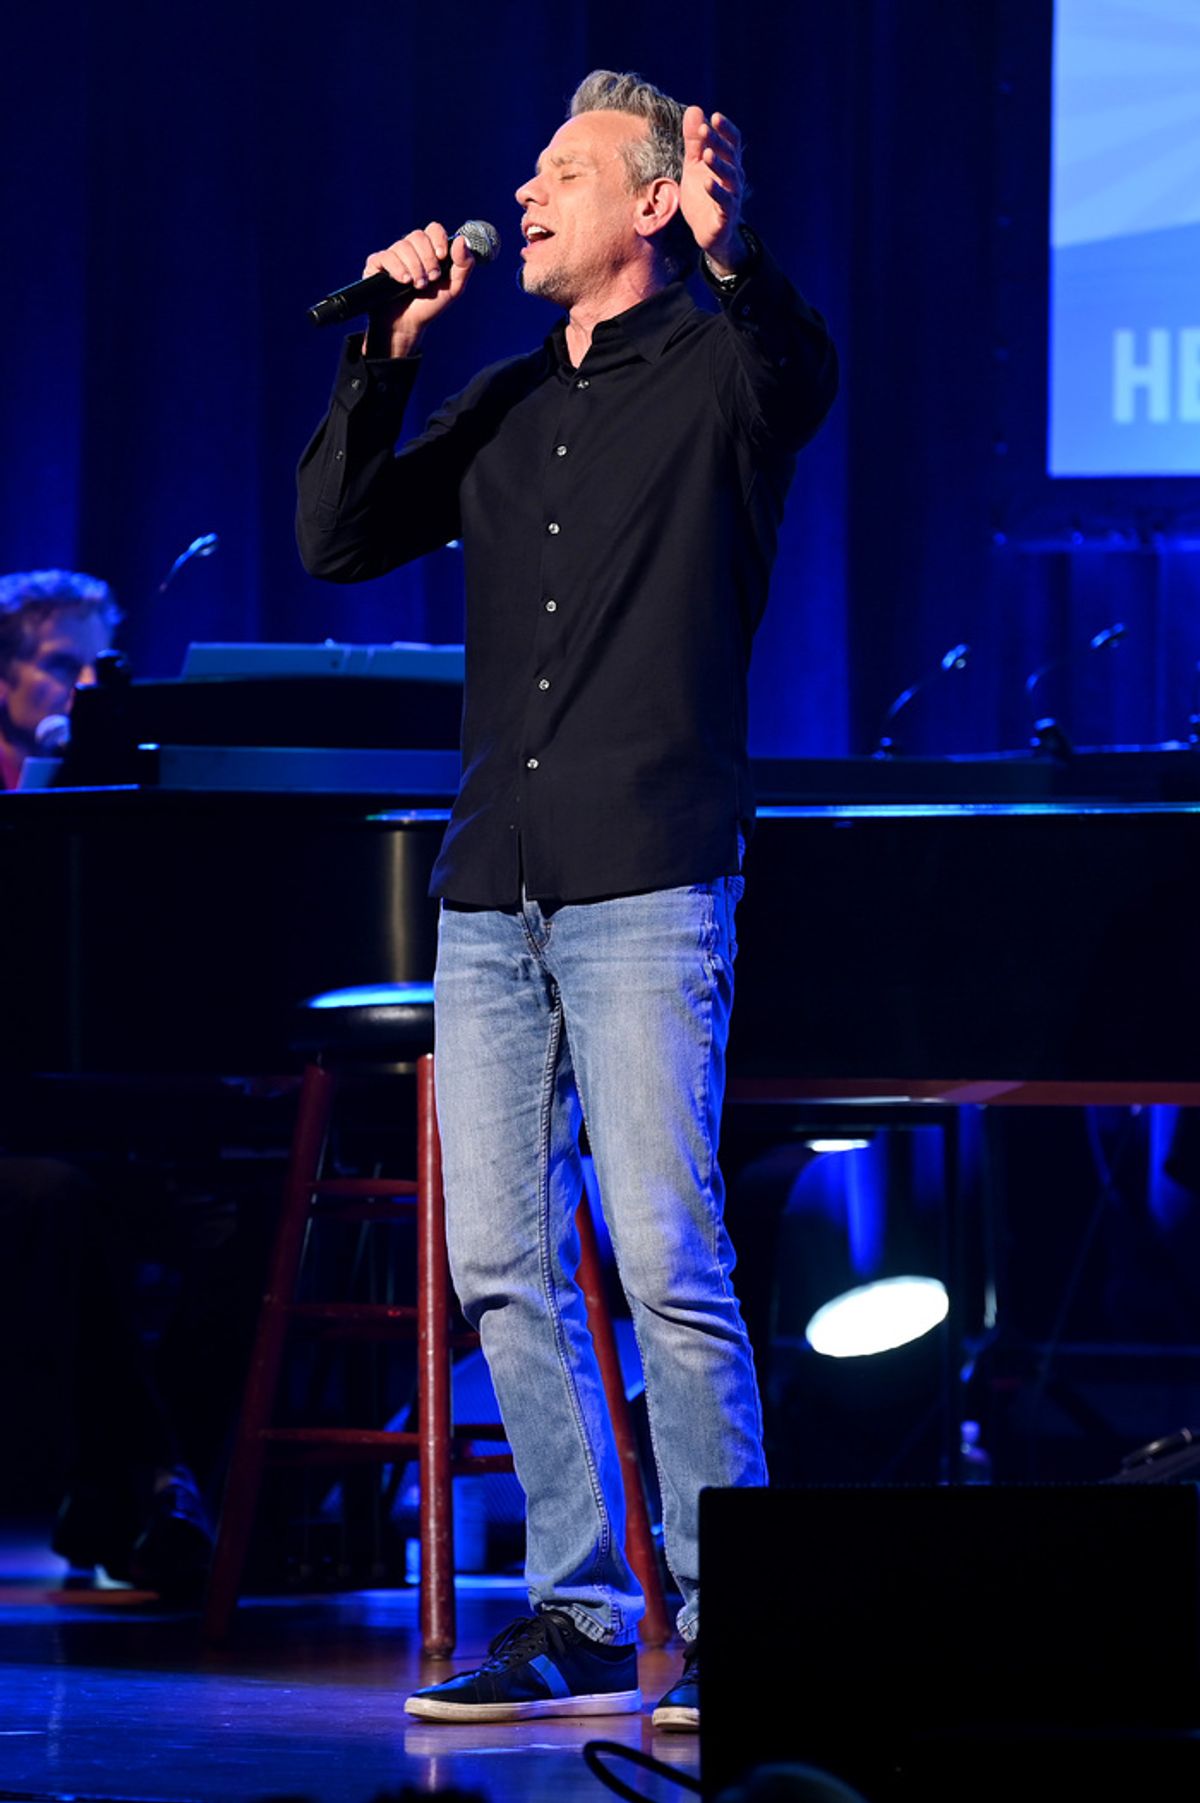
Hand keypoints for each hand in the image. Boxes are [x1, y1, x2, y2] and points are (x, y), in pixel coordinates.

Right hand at [361, 221, 474, 358]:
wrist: (407, 325)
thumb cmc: (429, 305)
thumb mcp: (454, 288)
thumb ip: (464, 265)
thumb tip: (462, 240)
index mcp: (428, 250)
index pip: (433, 229)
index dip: (438, 239)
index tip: (442, 257)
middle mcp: (410, 249)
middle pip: (418, 236)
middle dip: (427, 259)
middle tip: (431, 278)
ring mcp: (392, 255)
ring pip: (403, 246)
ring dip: (414, 268)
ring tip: (417, 286)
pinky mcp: (376, 264)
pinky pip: (386, 256)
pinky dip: (397, 269)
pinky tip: (403, 281)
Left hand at [679, 107, 745, 271]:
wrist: (707, 233)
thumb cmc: (703, 196)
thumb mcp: (694, 166)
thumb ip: (694, 141)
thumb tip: (694, 109)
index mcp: (728, 163)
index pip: (732, 142)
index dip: (725, 129)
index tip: (713, 117)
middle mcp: (735, 178)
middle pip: (730, 156)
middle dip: (718, 142)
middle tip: (704, 129)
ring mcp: (732, 197)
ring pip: (730, 178)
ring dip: (718, 165)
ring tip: (706, 154)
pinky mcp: (726, 216)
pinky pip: (724, 203)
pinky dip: (716, 192)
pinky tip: (707, 183)